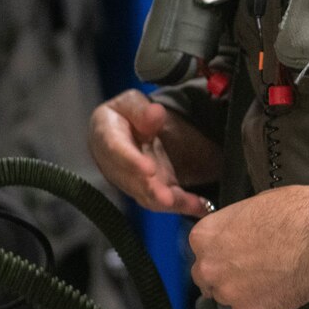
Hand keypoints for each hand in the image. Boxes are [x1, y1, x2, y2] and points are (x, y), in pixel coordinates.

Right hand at [89, 89, 213, 216]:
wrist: (123, 131)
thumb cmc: (125, 115)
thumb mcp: (130, 103)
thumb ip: (140, 109)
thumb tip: (154, 114)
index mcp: (105, 136)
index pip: (116, 151)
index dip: (132, 162)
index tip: (148, 169)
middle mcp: (114, 165)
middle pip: (133, 181)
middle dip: (152, 191)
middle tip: (169, 199)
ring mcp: (131, 181)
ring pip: (148, 196)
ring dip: (170, 203)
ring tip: (193, 205)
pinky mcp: (148, 190)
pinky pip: (164, 201)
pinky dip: (184, 204)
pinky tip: (202, 206)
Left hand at [189, 185, 308, 308]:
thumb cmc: (294, 213)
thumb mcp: (252, 206)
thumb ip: (232, 228)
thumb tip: (233, 237)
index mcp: (205, 237)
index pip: (200, 252)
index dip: (220, 251)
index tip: (234, 252)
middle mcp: (209, 267)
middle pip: (207, 277)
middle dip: (224, 274)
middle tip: (250, 267)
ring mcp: (229, 292)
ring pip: (228, 296)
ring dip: (242, 290)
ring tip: (270, 277)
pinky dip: (262, 302)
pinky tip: (279, 287)